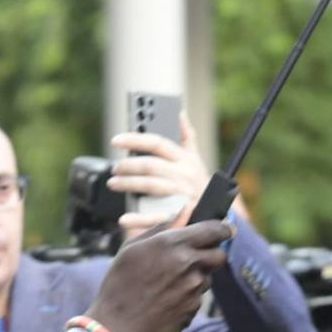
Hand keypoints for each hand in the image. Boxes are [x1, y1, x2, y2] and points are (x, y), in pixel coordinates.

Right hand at [86, 218, 233, 331]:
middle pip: (219, 255)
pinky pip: (197, 298)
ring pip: (207, 278)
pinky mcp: (194, 309)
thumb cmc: (119, 285)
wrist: (117, 328)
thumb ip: (162, 227)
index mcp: (171, 243)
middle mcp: (187, 263)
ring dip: (195, 278)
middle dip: (212, 254)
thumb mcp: (132, 248)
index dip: (223, 228)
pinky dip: (186, 298)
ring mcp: (193, 288)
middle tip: (195, 258)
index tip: (225, 229)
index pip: (213, 229)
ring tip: (166, 285)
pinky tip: (164, 302)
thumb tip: (184, 211)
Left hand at [109, 112, 211, 239]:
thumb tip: (180, 114)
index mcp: (184, 160)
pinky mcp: (179, 215)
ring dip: (128, 184)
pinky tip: (124, 218)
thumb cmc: (199, 184)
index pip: (157, 143)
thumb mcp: (195, 159)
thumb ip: (187, 136)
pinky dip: (138, 218)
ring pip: (150, 186)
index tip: (116, 140)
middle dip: (128, 166)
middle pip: (150, 166)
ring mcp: (181, 195)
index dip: (135, 139)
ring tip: (114, 183)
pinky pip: (156, 216)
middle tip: (114, 168)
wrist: (218, 212)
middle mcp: (183, 175)